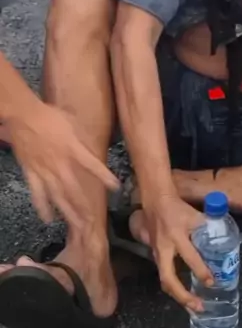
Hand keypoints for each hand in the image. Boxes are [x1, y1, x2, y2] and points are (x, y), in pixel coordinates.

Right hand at [8, 101, 118, 225]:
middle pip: (73, 190)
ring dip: (67, 213)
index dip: (105, 177)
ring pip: (57, 197)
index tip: (116, 188)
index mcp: (72, 149)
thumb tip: (92, 145)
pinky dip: (42, 208)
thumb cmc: (49, 115)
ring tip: (77, 227)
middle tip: (93, 223)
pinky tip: (48, 219)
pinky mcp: (31, 174)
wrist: (24, 116)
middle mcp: (59, 164)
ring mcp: (44, 171)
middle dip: (84, 207)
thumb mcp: (72, 121)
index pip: (93, 166)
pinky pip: (37, 194)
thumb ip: (83, 136)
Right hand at [145, 195, 212, 311]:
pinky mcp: (155, 256)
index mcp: (176, 236)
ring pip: (165, 280)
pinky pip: (164, 274)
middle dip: (183, 296)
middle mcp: (164, 249)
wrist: (155, 201)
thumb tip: (221, 237)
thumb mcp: (194, 215)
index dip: (201, 270)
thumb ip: (206, 227)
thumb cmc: (176, 207)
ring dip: (178, 295)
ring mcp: (157, 254)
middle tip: (198, 306)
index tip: (211, 281)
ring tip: (192, 306)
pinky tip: (183, 292)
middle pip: (169, 279)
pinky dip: (173, 286)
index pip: (190, 257)